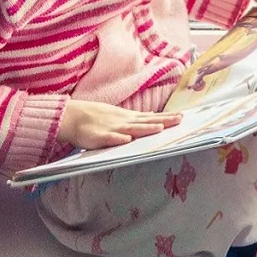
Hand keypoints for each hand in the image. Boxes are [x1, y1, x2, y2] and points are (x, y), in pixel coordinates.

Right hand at [57, 100, 182, 149]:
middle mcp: (124, 122)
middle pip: (147, 122)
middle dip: (163, 121)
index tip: (183, 116)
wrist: (72, 117)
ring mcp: (112, 129)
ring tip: (158, 128)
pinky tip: (126, 140)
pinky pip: (109, 138)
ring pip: (131, 129)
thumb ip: (137, 119)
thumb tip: (156, 118)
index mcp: (130, 119)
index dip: (167, 117)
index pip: (152, 118)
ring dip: (145, 128)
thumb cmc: (98, 118)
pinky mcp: (98, 137)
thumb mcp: (121, 116)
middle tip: (179, 120)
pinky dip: (118, 139)